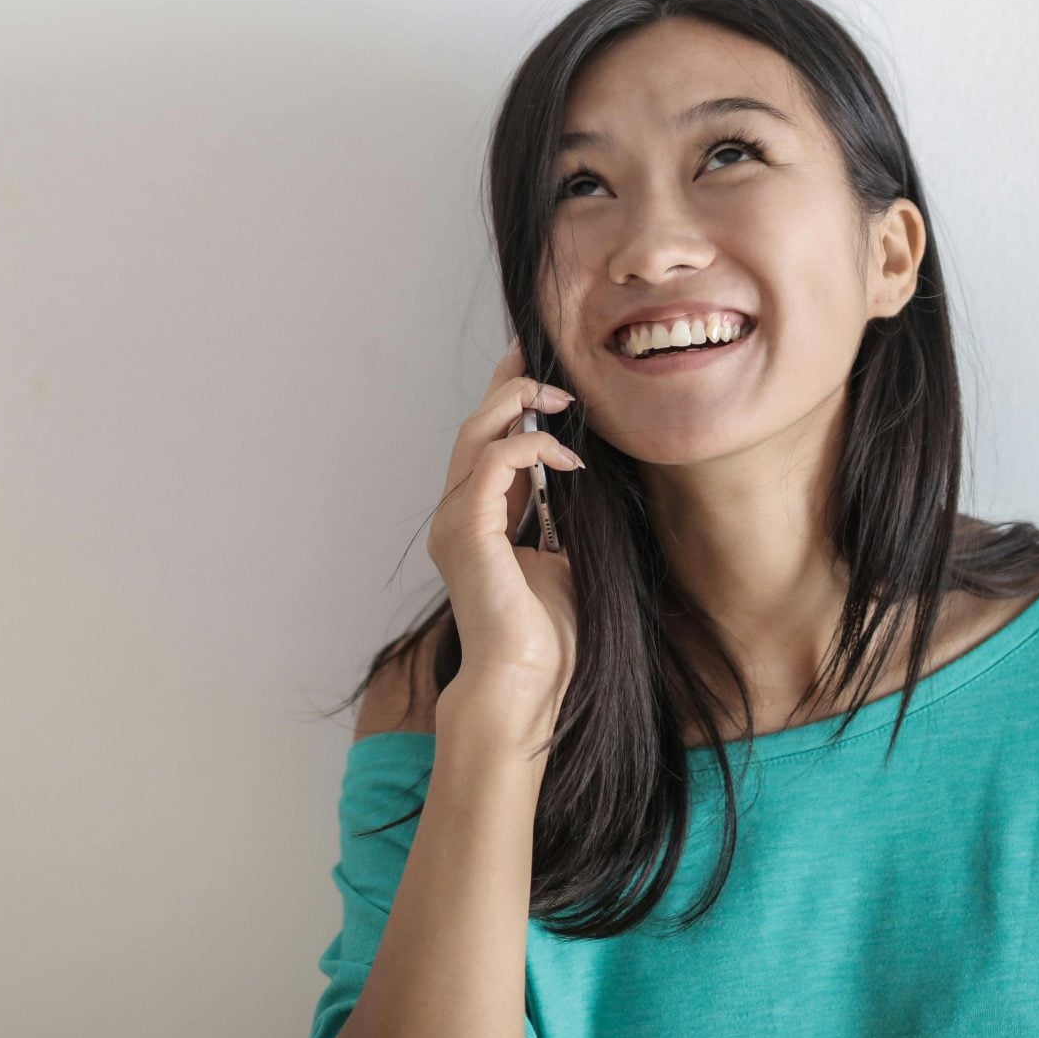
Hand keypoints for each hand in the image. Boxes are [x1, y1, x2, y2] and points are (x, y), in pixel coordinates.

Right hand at [425, 340, 582, 728]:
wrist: (527, 683)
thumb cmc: (548, 635)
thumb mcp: (565, 558)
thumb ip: (560, 517)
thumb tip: (584, 476)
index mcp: (476, 520)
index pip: (484, 444)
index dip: (504, 399)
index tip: (535, 366)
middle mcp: (456, 514)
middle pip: (473, 427)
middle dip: (506, 384)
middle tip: (539, 355)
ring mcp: (454, 521)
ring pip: (476, 434)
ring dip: (518, 404)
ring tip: (561, 398)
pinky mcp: (467, 530)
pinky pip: (494, 464)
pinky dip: (531, 447)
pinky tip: (569, 460)